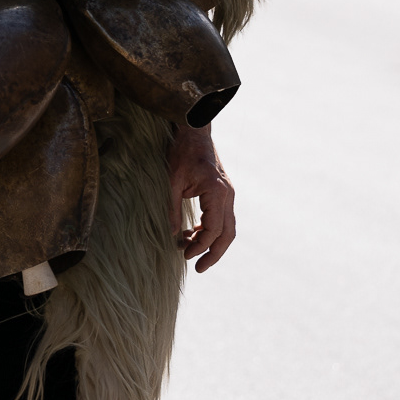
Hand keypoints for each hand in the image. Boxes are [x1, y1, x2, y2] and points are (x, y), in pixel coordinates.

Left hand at [167, 122, 235, 270]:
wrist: (193, 131)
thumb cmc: (181, 152)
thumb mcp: (171, 181)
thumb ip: (171, 209)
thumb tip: (171, 235)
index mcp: (217, 192)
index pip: (212, 229)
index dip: (199, 246)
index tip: (184, 254)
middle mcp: (227, 195)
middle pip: (227, 234)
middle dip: (214, 254)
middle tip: (198, 268)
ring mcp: (228, 194)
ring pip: (228, 228)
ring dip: (213, 243)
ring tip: (193, 254)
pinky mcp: (224, 193)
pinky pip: (222, 218)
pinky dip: (211, 230)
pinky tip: (193, 234)